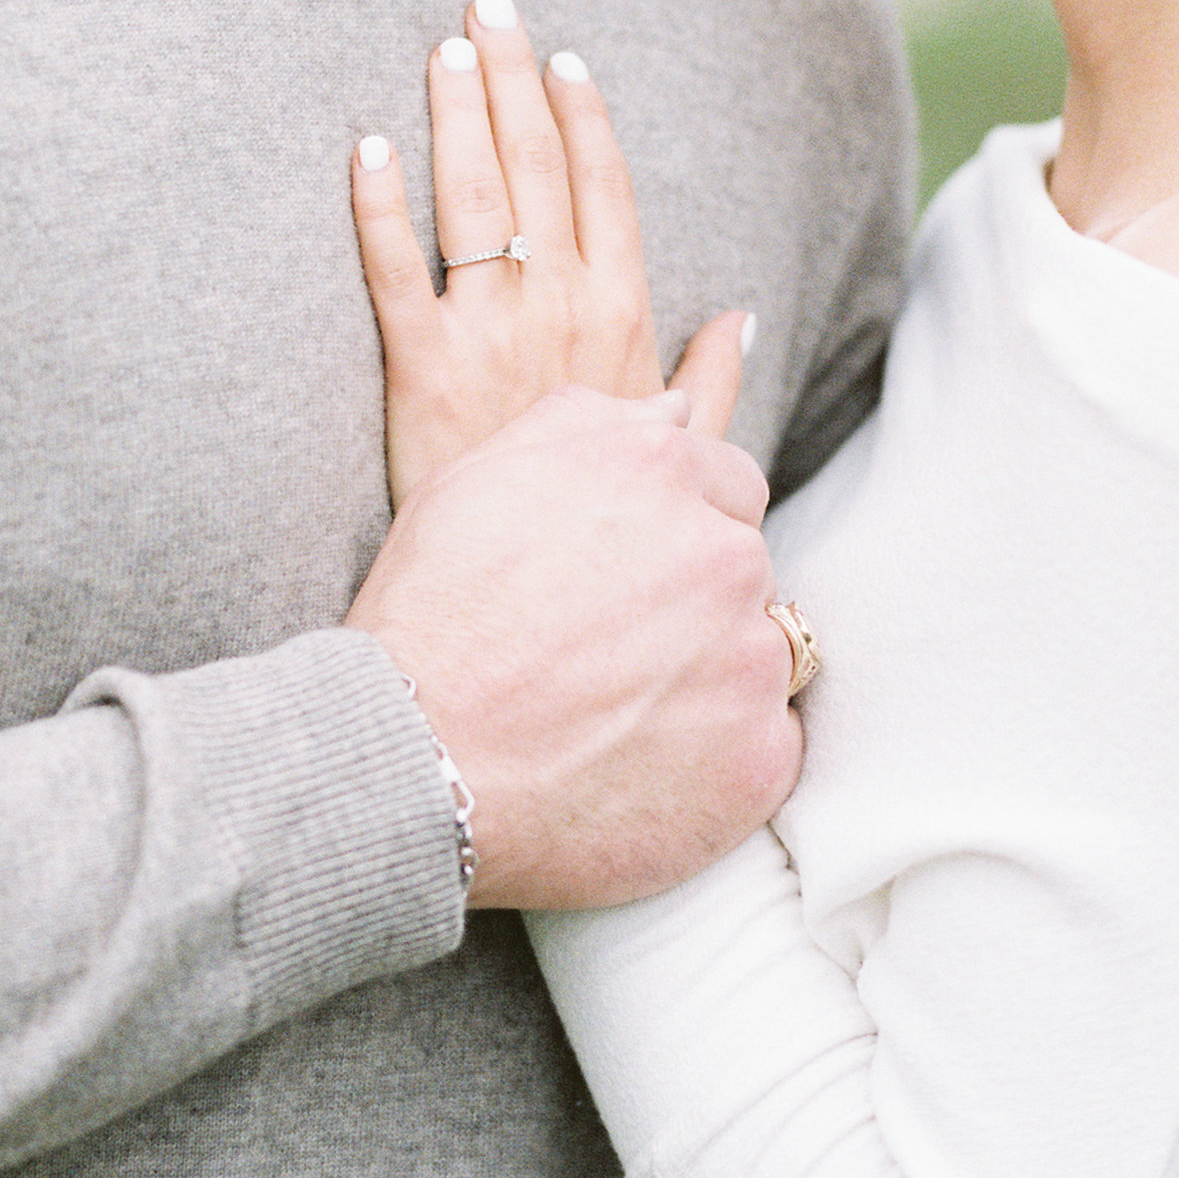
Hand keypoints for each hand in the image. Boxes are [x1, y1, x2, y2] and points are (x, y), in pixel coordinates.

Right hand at [348, 382, 800, 907]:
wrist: (414, 759)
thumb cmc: (431, 614)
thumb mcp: (482, 473)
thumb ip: (593, 422)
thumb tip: (675, 406)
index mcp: (663, 468)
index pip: (730, 486)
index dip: (676, 533)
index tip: (626, 581)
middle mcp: (724, 552)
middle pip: (746, 571)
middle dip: (695, 603)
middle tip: (607, 654)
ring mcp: (750, 659)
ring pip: (759, 659)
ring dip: (710, 680)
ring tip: (613, 718)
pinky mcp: (760, 757)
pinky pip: (764, 749)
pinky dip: (718, 763)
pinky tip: (638, 771)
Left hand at [352, 0, 746, 503]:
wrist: (531, 598)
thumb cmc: (598, 517)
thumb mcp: (678, 449)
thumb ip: (711, 378)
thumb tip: (740, 314)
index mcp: (620, 315)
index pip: (603, 190)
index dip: (581, 118)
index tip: (561, 59)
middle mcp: (559, 307)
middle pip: (534, 170)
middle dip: (511, 80)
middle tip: (487, 7)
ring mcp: (488, 333)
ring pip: (471, 201)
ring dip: (455, 115)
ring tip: (442, 51)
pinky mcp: (418, 367)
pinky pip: (394, 272)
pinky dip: (378, 206)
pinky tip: (365, 147)